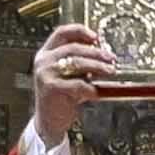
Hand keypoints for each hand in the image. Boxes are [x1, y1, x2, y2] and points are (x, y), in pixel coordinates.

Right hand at [31, 23, 109, 145]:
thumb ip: (79, 63)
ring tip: (110, 71)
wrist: (48, 123)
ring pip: (77, 62)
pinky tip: (97, 91)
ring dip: (97, 66)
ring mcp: (46, 74)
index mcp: (46, 53)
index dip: (81, 31)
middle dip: (96, 52)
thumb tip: (102, 54)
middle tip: (111, 58)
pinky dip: (91, 88)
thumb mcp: (67, 76)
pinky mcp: (51, 88)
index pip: (62, 32)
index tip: (97, 37)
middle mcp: (43, 61)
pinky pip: (78, 84)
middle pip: (74, 47)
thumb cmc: (60, 99)